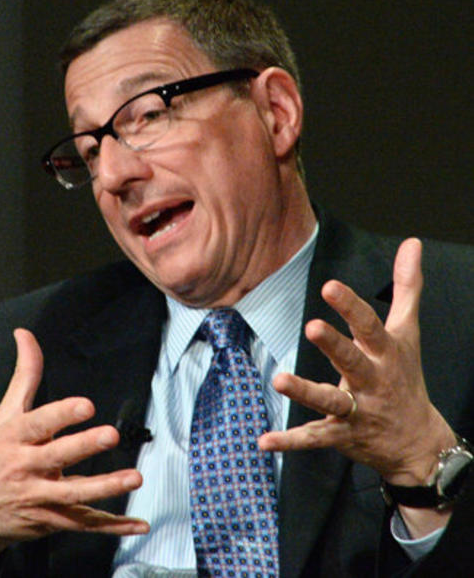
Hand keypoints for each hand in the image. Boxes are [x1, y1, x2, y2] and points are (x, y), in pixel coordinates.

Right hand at [0, 328, 147, 576]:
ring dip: (105, 488)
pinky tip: (139, 525)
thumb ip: (24, 375)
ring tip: (134, 478)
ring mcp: (38, 499)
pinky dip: (112, 527)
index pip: (38, 424)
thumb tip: (24, 332)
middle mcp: (24, 469)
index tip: (85, 405)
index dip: (61, 414)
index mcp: (13, 439)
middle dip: (84, 447)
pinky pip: (83, 525)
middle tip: (111, 435)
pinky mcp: (50, 522)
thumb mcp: (3, 415)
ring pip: (74, 495)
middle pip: (57, 458)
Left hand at [259, 239, 454, 484]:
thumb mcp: (407, 331)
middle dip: (335, 346)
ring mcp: (357, 411)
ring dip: (306, 392)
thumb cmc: (405, 376)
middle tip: (312, 327)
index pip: (369, 326)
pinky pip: (314, 437)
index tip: (330, 286)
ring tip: (278, 380)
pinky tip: (264, 441)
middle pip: (353, 361)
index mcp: (385, 353)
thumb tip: (411, 241)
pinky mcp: (341, 435)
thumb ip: (407, 287)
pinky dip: (290, 441)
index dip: (350, 306)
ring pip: (330, 401)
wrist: (418, 442)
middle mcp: (372, 381)